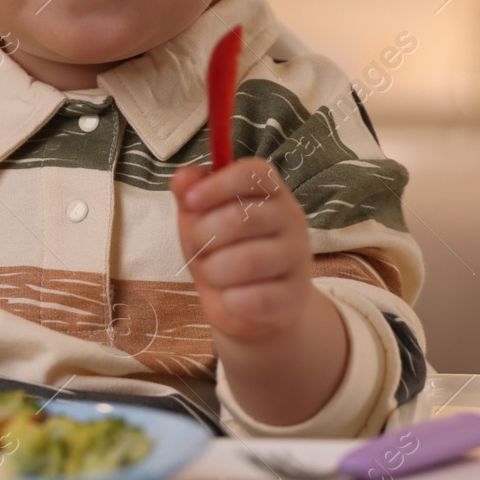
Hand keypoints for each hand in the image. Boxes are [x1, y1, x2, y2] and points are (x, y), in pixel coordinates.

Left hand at [169, 157, 314, 342]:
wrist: (255, 306)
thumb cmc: (225, 252)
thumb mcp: (201, 221)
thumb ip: (189, 196)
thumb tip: (182, 179)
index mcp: (270, 192)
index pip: (253, 173)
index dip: (217, 184)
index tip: (190, 201)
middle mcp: (291, 219)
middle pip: (241, 217)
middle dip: (203, 236)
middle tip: (198, 248)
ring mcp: (298, 258)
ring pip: (246, 261)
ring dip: (213, 271)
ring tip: (213, 274)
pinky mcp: (295, 296)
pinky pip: (253, 298)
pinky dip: (229, 301)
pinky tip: (232, 298)